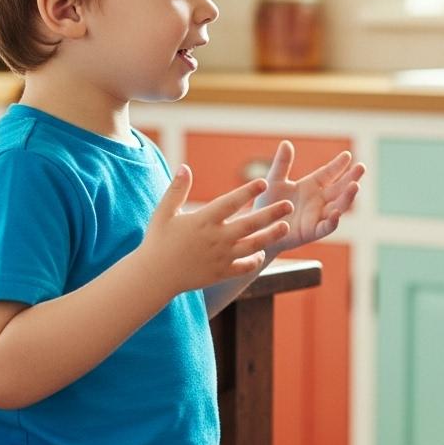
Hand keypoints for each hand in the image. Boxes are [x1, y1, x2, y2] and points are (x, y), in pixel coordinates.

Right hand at [139, 165, 292, 295]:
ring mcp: (220, 257)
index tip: (264, 182)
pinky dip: (255, 260)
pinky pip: (244, 267)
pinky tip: (262, 251)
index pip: (230, 203)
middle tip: (289, 205)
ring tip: (286, 227)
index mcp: (203, 221)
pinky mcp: (221, 273)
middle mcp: (216, 238)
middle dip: (271, 214)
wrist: (154, 276)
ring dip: (271, 236)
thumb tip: (185, 167)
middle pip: (249, 224)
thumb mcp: (163, 213)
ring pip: (252, 246)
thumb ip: (177, 190)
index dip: (247, 192)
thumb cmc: (158, 241)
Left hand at [255, 141, 363, 253]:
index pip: (329, 173)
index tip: (347, 155)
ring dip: (348, 197)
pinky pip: (326, 227)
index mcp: (311, 186)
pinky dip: (333, 221)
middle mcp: (318, 200)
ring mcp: (317, 216)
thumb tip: (286, 143)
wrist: (258, 228)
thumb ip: (282, 164)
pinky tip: (337, 212)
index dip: (338, 165)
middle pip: (340, 188)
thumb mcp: (274, 181)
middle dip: (351, 178)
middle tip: (361, 167)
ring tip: (356, 186)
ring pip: (338, 206)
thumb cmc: (268, 204)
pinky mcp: (311, 232)